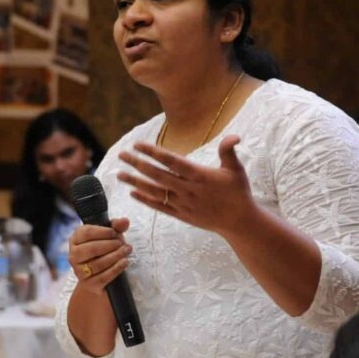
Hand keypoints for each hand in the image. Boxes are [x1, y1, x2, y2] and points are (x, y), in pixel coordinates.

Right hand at [68, 218, 131, 295]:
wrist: (99, 278)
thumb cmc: (104, 251)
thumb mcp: (110, 236)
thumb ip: (116, 227)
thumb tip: (125, 221)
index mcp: (76, 239)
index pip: (87, 232)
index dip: (103, 232)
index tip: (116, 233)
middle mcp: (73, 255)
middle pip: (92, 248)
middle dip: (110, 245)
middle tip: (124, 243)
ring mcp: (79, 271)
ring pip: (98, 263)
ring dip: (115, 256)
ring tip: (127, 251)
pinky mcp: (88, 284)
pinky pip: (103, 277)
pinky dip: (116, 269)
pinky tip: (125, 262)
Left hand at [117, 135, 256, 234]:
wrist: (239, 222)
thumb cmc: (238, 192)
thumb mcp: (236, 169)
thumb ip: (229, 150)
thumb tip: (235, 135)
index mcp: (199, 175)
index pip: (171, 161)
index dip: (153, 152)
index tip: (137, 144)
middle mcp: (188, 189)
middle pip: (157, 175)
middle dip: (137, 164)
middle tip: (121, 154)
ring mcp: (183, 203)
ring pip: (154, 191)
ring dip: (135, 182)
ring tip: (119, 174)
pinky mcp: (181, 215)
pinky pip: (159, 206)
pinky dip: (145, 200)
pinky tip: (132, 193)